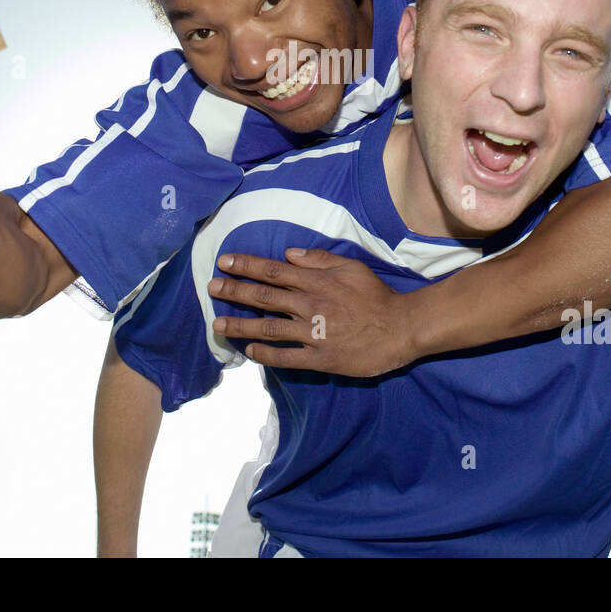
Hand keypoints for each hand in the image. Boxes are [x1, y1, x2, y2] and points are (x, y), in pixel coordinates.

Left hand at [209, 248, 414, 376]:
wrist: (399, 328)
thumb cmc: (376, 295)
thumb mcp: (350, 267)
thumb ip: (319, 259)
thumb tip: (289, 254)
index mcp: (315, 282)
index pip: (272, 271)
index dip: (246, 266)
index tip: (224, 263)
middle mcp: (308, 305)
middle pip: (264, 297)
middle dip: (234, 292)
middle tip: (211, 288)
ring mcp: (312, 333)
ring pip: (268, 328)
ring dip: (240, 326)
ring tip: (217, 325)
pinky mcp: (319, 358)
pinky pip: (286, 357)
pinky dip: (266, 355)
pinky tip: (249, 353)